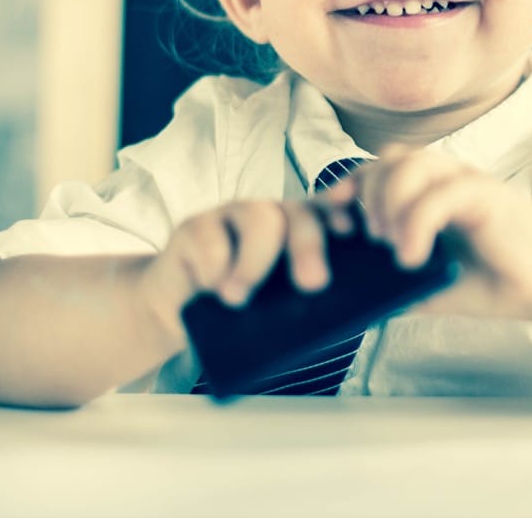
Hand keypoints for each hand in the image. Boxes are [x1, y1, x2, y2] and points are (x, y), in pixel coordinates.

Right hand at [137, 198, 348, 342]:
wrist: (180, 319)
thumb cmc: (239, 315)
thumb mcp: (278, 311)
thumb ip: (305, 304)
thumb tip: (336, 314)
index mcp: (299, 232)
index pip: (329, 211)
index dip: (342, 212)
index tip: (351, 230)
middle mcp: (271, 216)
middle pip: (299, 212)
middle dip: (309, 245)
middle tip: (313, 284)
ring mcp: (232, 216)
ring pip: (259, 216)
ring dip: (255, 261)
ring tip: (239, 298)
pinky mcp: (194, 226)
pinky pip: (208, 235)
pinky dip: (213, 266)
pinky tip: (210, 288)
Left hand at [317, 147, 531, 323]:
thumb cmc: (491, 281)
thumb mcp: (430, 284)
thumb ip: (395, 283)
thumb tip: (353, 299)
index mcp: (431, 192)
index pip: (381, 167)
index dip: (351, 184)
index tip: (333, 215)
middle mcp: (448, 178)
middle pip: (391, 157)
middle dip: (368, 193)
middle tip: (371, 237)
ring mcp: (468, 182)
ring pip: (412, 163)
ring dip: (390, 200)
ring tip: (391, 243)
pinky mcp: (487, 194)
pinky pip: (442, 193)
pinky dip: (417, 222)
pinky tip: (413, 255)